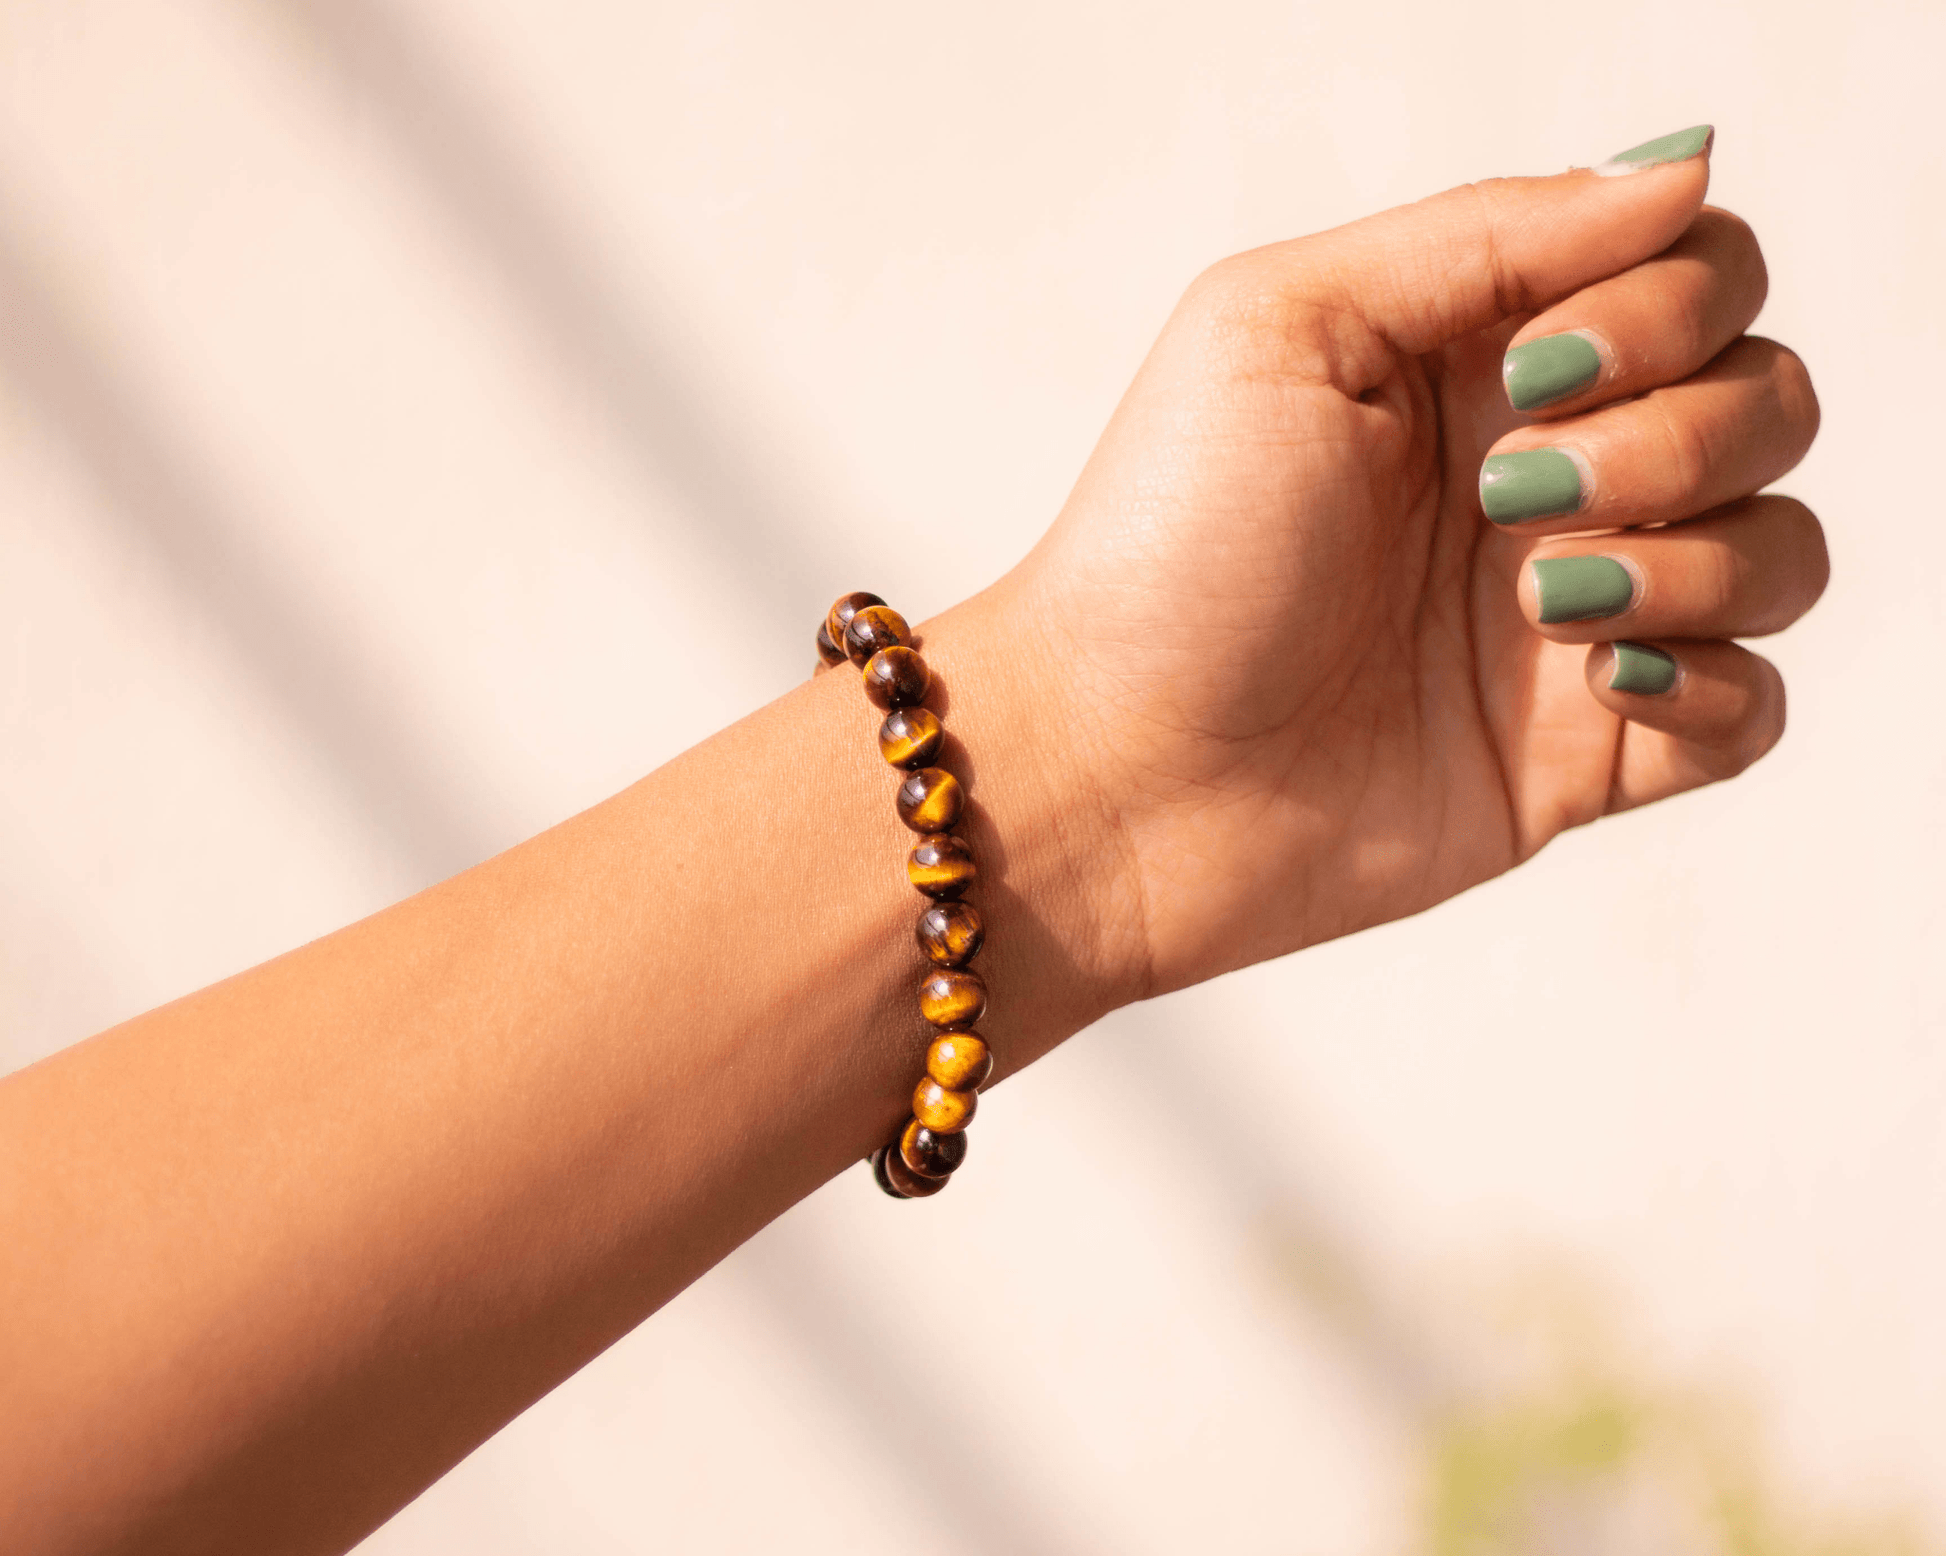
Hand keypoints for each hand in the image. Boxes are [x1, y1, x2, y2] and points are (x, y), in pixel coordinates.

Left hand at [999, 130, 1823, 997]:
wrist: (1112, 771)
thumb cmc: (1164, 547)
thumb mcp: (1287, 324)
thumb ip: (1487, 234)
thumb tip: (1681, 173)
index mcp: (1478, 360)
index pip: (1691, 276)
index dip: (1664, 304)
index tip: (1533, 372)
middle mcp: (1543, 476)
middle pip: (1761, 397)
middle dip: (1680, 432)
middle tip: (1516, 488)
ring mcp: (1570, 617)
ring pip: (1778, 548)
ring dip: (1702, 558)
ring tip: (1542, 602)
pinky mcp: (1581, 755)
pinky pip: (1752, 708)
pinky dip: (1716, 687)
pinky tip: (1599, 684)